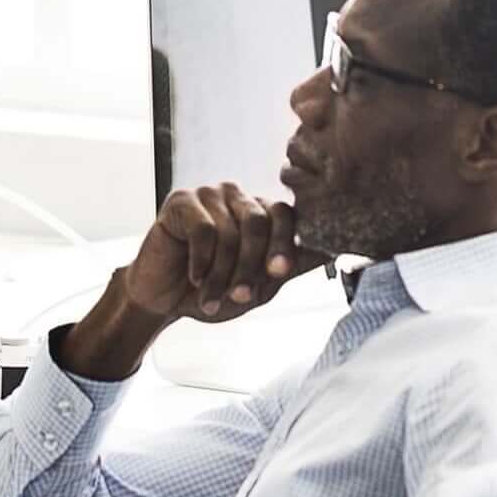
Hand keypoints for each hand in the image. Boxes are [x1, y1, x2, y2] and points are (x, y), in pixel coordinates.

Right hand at [105, 183, 313, 326]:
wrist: (163, 300)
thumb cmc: (214, 291)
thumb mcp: (259, 286)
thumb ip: (288, 267)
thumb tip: (332, 252)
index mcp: (262, 213)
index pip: (286, 215)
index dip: (284, 244)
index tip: (279, 271)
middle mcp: (238, 198)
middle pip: (259, 221)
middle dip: (250, 264)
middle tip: (242, 296)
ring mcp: (209, 195)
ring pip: (229, 231)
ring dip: (222, 272)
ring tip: (213, 298)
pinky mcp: (180, 201)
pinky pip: (202, 230)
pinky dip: (201, 260)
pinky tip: (194, 277)